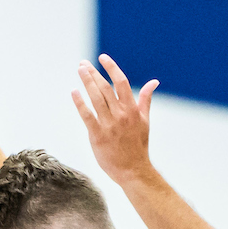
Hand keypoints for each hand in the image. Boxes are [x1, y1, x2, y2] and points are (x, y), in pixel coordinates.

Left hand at [71, 54, 158, 183]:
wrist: (133, 170)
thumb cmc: (138, 145)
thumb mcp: (144, 121)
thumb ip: (145, 100)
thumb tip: (154, 82)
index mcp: (132, 110)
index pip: (121, 82)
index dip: (111, 68)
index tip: (102, 58)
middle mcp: (121, 115)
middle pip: (105, 88)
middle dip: (93, 73)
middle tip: (83, 63)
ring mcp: (109, 125)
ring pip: (96, 98)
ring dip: (87, 82)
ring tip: (79, 70)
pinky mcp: (98, 136)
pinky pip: (87, 116)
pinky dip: (80, 103)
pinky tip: (74, 92)